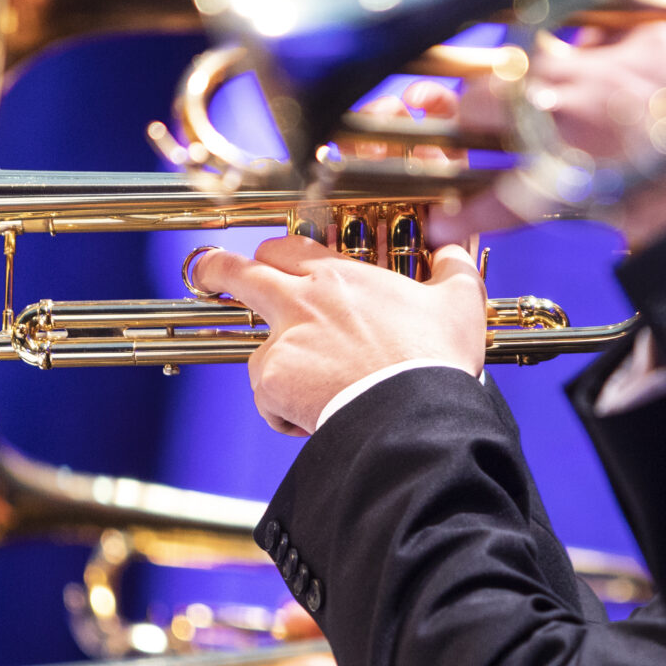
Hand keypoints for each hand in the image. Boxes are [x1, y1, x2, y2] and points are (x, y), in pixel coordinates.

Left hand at [189, 236, 487, 434]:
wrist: (413, 410)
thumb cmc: (435, 357)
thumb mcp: (458, 302)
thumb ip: (453, 268)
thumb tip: (455, 250)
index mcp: (339, 276)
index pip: (287, 246)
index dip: (273, 251)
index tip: (269, 257)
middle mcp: (302, 301)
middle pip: (237, 273)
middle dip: (215, 271)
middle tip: (207, 275)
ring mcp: (283, 341)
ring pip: (257, 352)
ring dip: (276, 372)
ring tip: (307, 393)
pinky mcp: (273, 381)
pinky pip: (267, 399)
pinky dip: (285, 413)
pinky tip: (316, 419)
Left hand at [436, 0, 665, 248]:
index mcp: (642, 40)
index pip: (581, 23)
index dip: (563, 42)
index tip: (559, 53)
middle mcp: (593, 77)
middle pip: (514, 59)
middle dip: (492, 74)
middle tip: (477, 91)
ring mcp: (572, 133)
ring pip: (489, 113)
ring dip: (464, 121)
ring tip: (443, 131)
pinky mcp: (567, 191)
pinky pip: (502, 202)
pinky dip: (469, 213)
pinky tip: (442, 219)